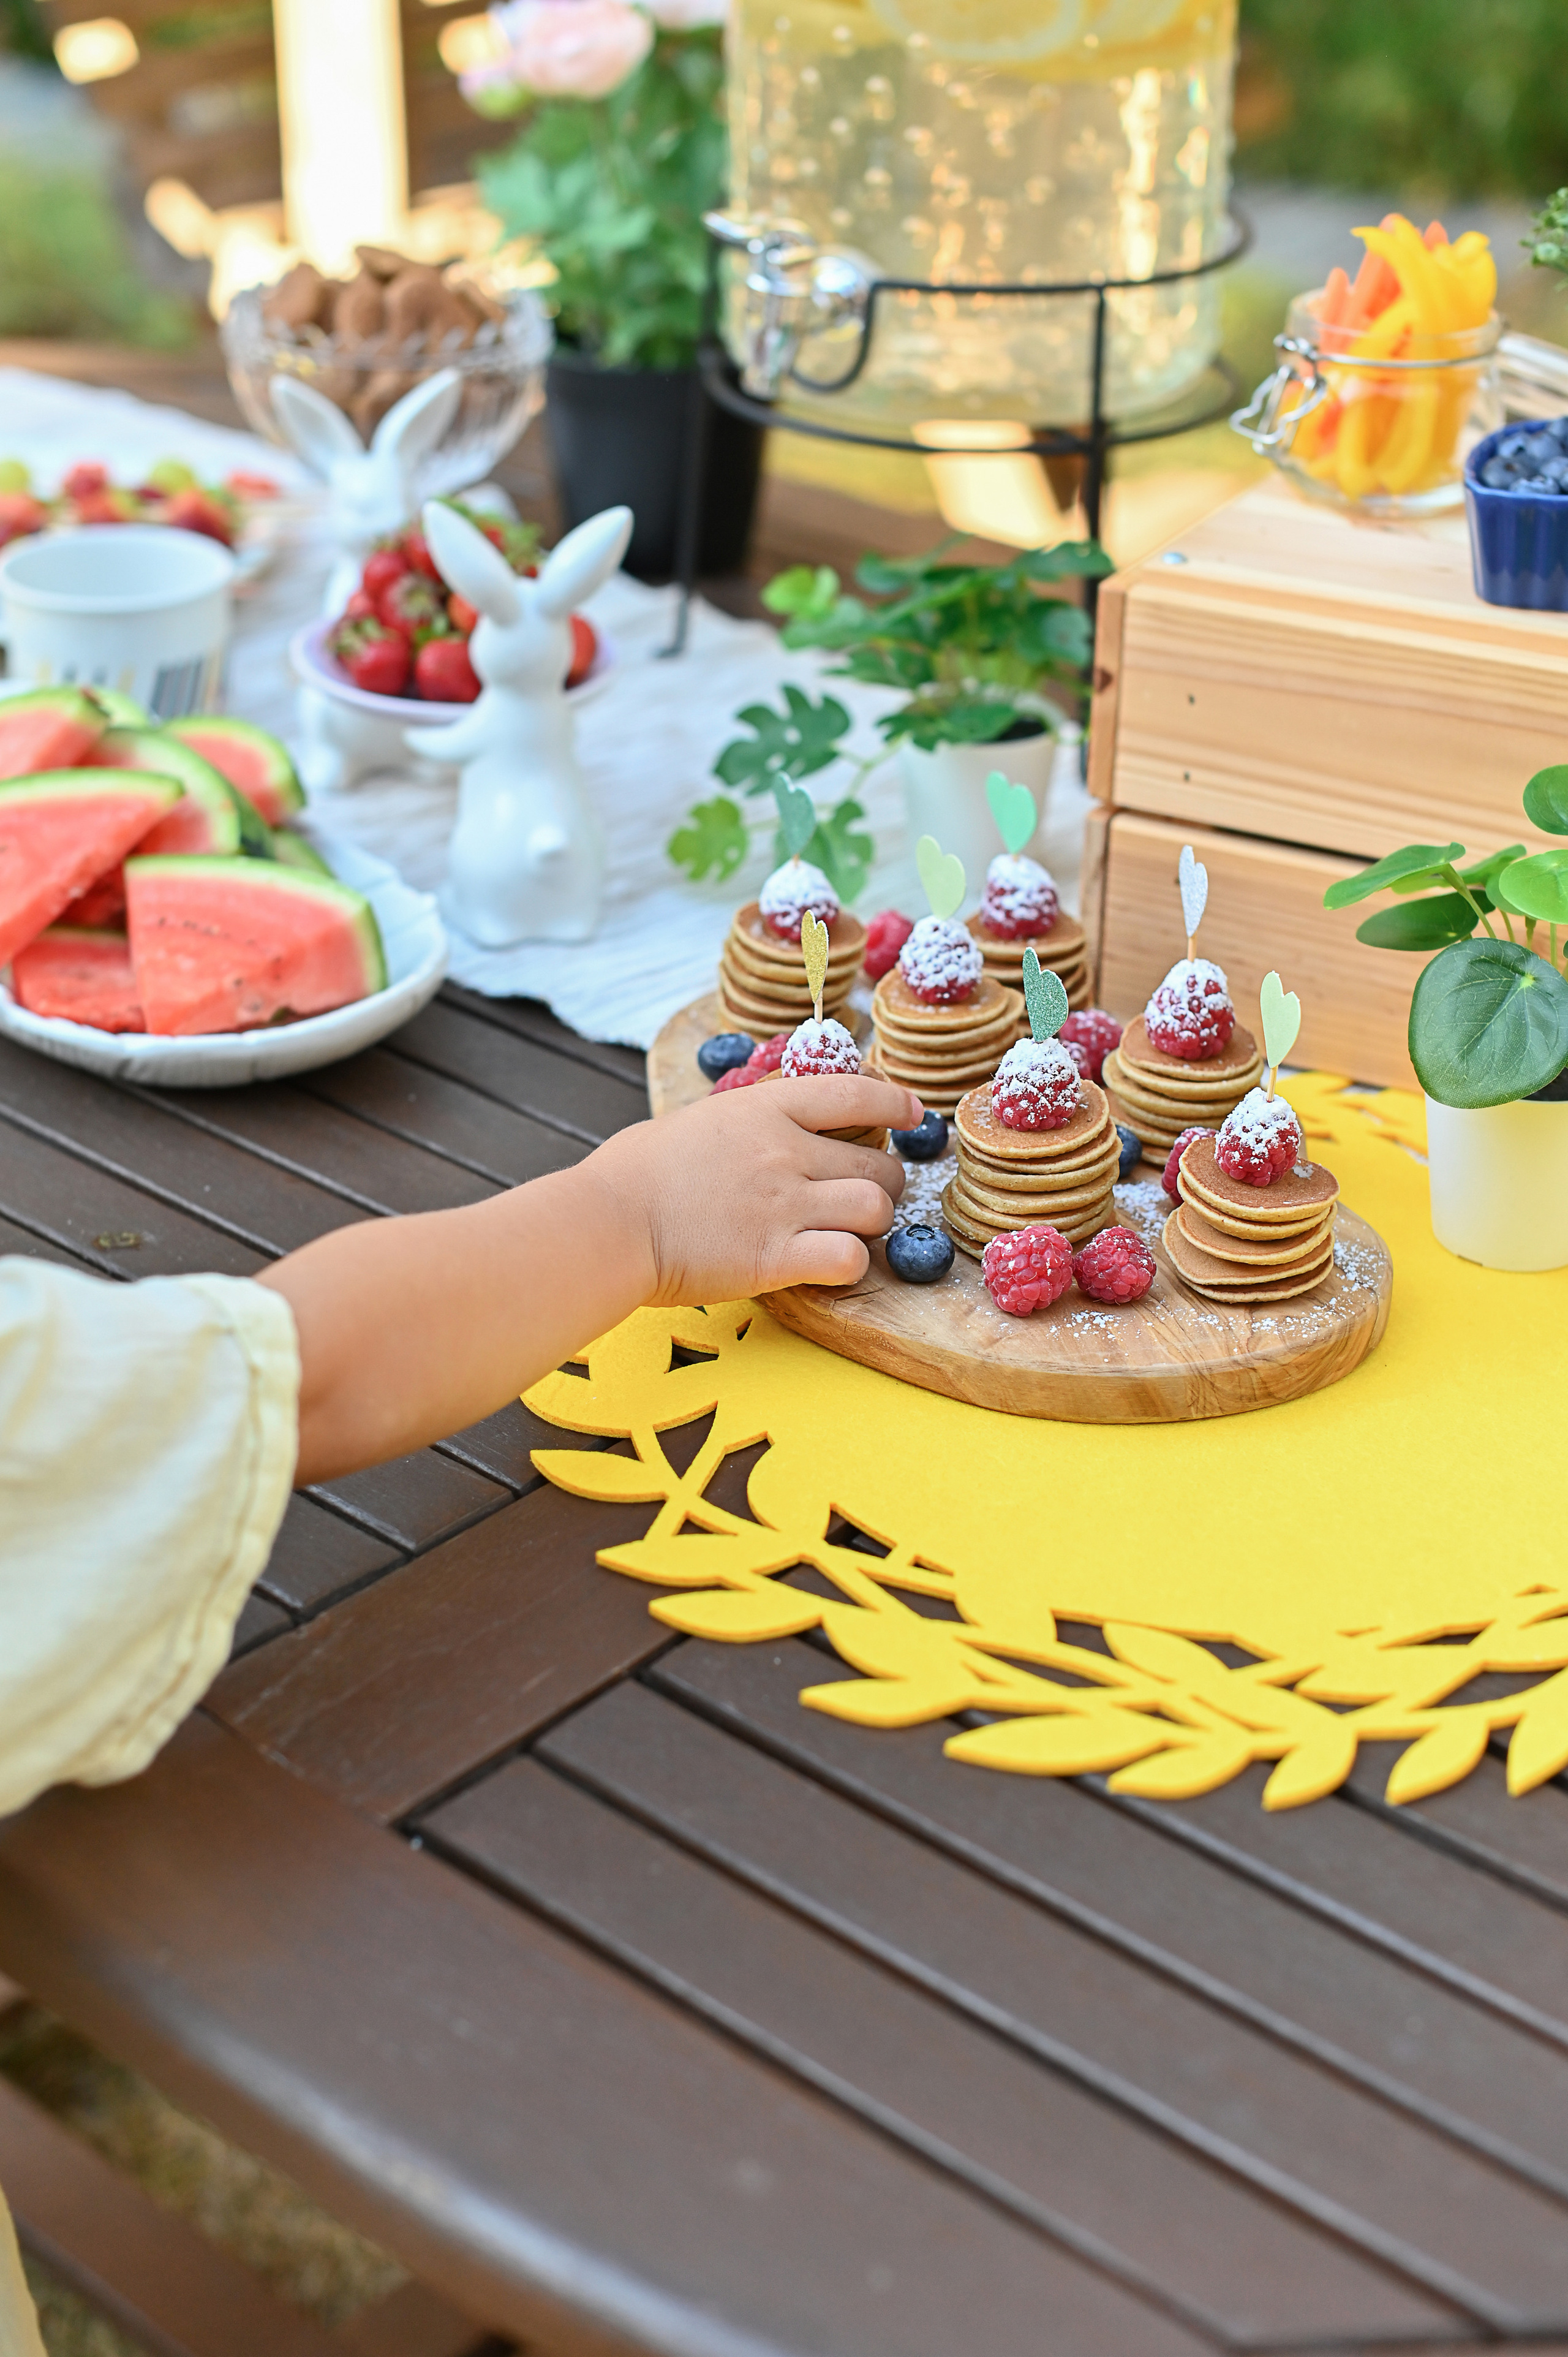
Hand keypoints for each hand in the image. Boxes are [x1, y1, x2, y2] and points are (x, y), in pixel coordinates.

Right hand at [585, 1073, 922, 1301]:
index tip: (913, 1114)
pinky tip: (827, 1265)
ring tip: (849, 1232)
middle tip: (865, 1197)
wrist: (606, 1222)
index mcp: (765, 1108)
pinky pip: (849, 1259)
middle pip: (879, 1164)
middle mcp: (785, 1152)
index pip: (856, 1094)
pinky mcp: (775, 1258)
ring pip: (876, 1209)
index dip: (895, 1104)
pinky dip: (849, 1264)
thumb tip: (758, 1126)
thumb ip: (742, 1122)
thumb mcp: (695, 1121)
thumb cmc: (632, 1173)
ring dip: (872, 1224)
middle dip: (885, 1184)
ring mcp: (784, 1205)